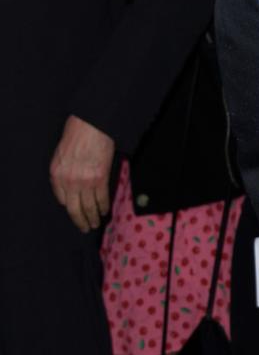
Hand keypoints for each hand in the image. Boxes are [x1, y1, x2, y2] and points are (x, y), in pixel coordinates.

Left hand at [50, 116, 115, 232]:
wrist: (91, 126)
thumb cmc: (75, 136)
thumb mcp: (59, 155)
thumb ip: (61, 173)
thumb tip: (68, 188)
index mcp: (56, 176)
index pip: (62, 200)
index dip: (69, 208)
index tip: (75, 212)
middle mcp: (69, 182)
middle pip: (75, 209)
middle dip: (80, 221)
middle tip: (85, 228)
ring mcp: (85, 182)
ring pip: (89, 207)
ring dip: (93, 217)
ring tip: (96, 223)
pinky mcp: (100, 178)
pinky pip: (102, 198)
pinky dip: (104, 206)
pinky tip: (105, 211)